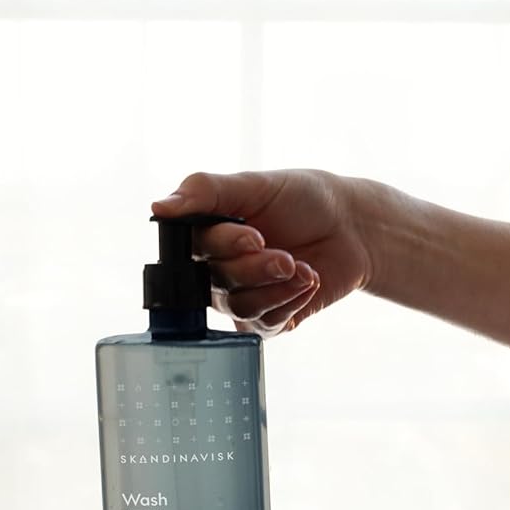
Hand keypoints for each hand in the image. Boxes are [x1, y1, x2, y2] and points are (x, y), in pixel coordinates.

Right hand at [152, 169, 373, 337]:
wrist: (352, 227)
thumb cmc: (304, 199)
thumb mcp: (255, 184)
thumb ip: (204, 191)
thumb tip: (157, 207)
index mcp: (208, 233)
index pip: (196, 249)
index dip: (226, 246)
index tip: (256, 236)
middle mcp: (217, 269)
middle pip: (218, 281)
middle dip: (257, 269)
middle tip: (287, 256)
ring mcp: (241, 296)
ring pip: (239, 307)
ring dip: (276, 289)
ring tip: (303, 269)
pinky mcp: (266, 320)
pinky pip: (264, 325)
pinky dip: (290, 303)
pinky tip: (309, 282)